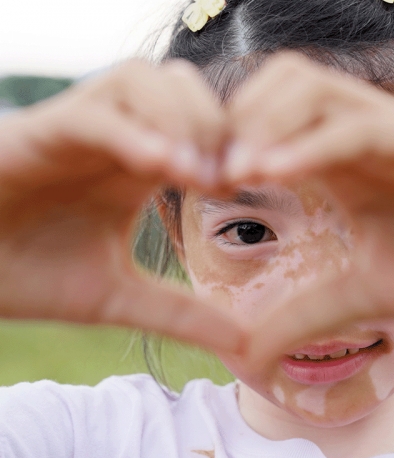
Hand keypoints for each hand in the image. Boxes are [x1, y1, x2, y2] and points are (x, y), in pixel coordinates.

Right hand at [0, 61, 244, 352]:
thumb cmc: (27, 274)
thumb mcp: (116, 299)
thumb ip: (180, 315)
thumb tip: (246, 343)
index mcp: (143, 164)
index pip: (208, 124)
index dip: (243, 144)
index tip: (266, 186)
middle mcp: (118, 137)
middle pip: (186, 86)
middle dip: (220, 123)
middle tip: (237, 176)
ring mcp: (80, 130)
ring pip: (143, 79)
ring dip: (181, 117)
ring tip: (199, 174)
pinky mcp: (40, 133)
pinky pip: (93, 112)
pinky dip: (131, 130)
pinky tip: (159, 167)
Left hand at [222, 54, 393, 359]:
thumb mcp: (366, 296)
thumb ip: (305, 314)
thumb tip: (242, 355)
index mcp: (343, 164)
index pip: (266, 124)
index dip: (217, 145)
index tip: (183, 188)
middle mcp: (364, 136)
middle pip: (274, 86)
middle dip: (225, 122)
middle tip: (195, 173)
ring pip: (309, 87)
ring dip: (259, 121)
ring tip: (228, 172)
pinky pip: (360, 124)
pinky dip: (311, 140)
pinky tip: (272, 174)